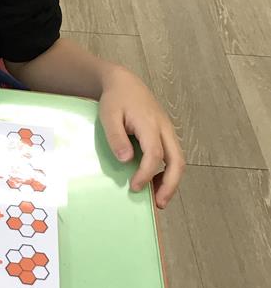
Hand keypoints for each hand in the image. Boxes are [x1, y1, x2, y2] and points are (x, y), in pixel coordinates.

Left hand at [98, 66, 184, 209]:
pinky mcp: (165, 134)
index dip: (147, 174)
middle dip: (171, 185)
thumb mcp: (108, 115)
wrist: (125, 82)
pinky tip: (155, 182)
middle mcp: (164, 129)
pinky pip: (172, 156)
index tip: (135, 187)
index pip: (155, 154)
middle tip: (159, 204)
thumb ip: (116, 137)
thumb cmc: (116, 99)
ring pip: (178, 160)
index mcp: (150, 124)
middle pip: (178, 161)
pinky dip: (168, 172)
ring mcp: (167, 131)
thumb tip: (127, 159)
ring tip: (159, 199)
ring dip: (171, 181)